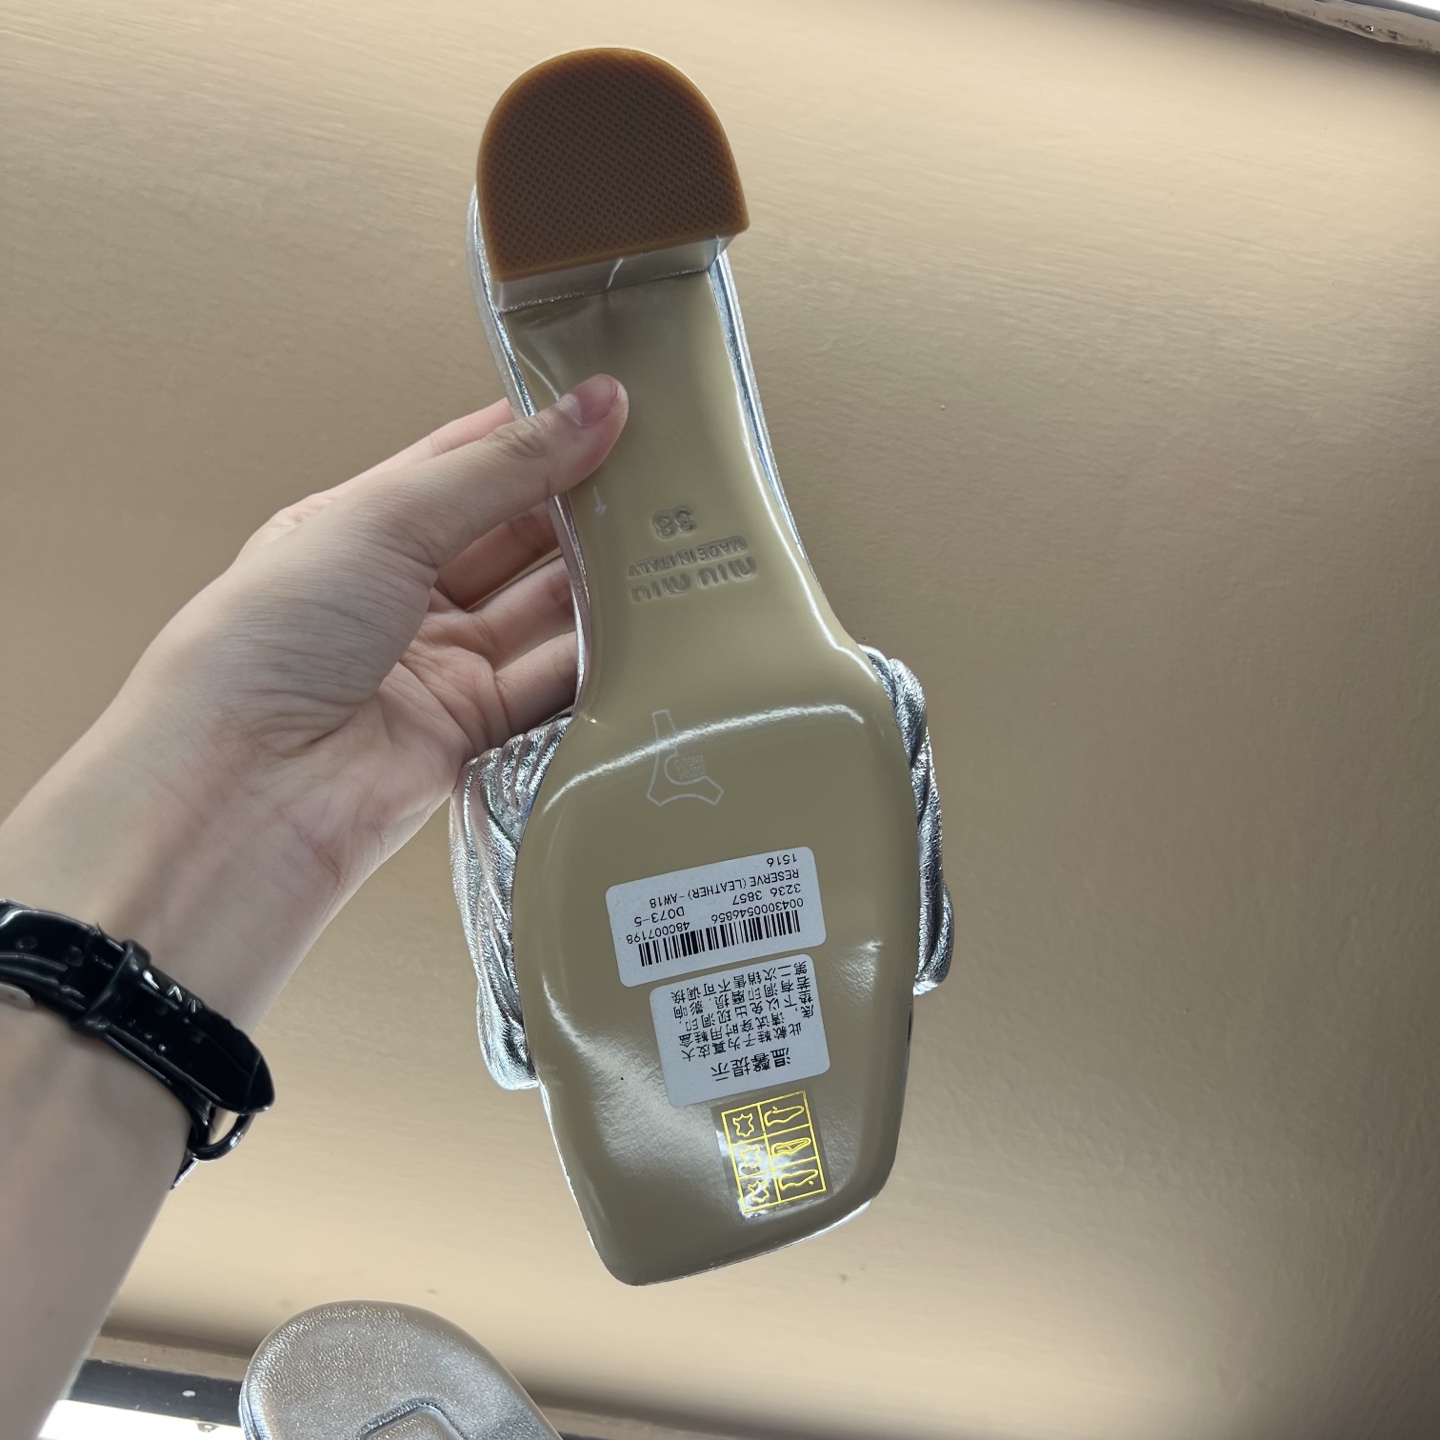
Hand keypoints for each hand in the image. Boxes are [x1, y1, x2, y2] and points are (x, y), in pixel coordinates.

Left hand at [0, 375, 625, 1024]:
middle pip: (514, 536)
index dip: (535, 432)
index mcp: (361, 525)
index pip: (464, 463)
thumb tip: (596, 403)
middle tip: (664, 473)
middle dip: (581, 505)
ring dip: (600, 580)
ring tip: (674, 541)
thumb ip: (503, 469)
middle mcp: (401, 592)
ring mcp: (440, 663)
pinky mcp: (475, 730)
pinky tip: (651, 626)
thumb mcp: (388, 520)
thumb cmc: (276, 636)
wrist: (247, 788)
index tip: (612, 403)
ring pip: (542, 610)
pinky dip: (598, 658)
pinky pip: (550, 684)